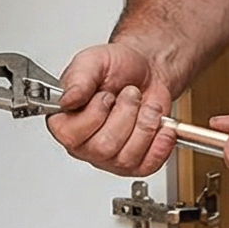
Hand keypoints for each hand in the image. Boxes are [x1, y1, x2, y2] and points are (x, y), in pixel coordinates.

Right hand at [46, 42, 178, 176]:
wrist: (147, 71)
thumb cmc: (118, 68)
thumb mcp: (93, 61)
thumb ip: (78, 80)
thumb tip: (67, 100)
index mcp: (66, 121)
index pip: (70, 134)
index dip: (94, 113)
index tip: (105, 95)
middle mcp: (85, 144)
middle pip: (104, 147)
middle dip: (125, 113)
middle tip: (130, 95)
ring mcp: (110, 158)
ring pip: (127, 157)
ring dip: (144, 125)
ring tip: (146, 107)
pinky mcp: (135, 164)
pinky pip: (147, 165)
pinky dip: (160, 144)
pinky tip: (162, 127)